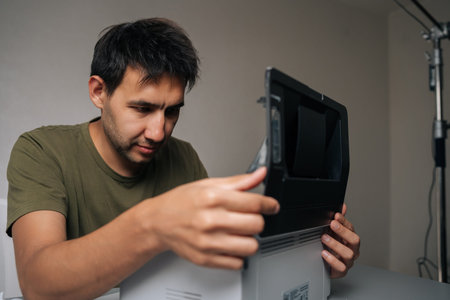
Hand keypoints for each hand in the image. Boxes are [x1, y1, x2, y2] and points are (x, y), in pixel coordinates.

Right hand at [145, 167, 279, 269]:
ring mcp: (208, 242)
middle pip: (256, 225)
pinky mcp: (205, 259)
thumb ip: (238, 181)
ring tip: (240, 232)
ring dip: (250, 239)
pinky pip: (237, 263)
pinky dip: (238, 255)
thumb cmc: (181, 201)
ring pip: (250, 246)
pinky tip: (230, 244)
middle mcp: (210, 220)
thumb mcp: (209, 184)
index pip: (254, 203)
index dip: (268, 204)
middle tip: (249, 217)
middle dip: (257, 220)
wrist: (158, 222)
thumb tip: (261, 174)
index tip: (271, 206)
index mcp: (212, 198)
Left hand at [320, 204, 359, 277]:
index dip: (344, 221)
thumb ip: (338, 220)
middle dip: (343, 231)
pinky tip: (324, 253)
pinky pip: (341, 268)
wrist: (325, 264)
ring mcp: (348, 261)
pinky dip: (332, 260)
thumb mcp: (333, 232)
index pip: (351, 228)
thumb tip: (342, 206)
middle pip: (355, 240)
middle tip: (332, 225)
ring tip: (324, 238)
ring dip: (335, 244)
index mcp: (351, 239)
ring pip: (348, 254)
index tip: (336, 216)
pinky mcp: (341, 271)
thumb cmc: (331, 247)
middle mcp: (352, 250)